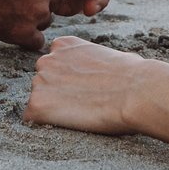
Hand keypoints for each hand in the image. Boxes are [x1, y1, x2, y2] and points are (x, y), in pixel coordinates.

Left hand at [24, 35, 158, 133]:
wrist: (135, 91)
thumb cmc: (133, 75)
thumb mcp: (108, 56)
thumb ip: (91, 61)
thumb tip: (101, 72)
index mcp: (64, 44)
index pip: (55, 65)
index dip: (68, 81)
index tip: (84, 89)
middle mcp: (47, 59)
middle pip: (43, 82)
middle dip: (57, 94)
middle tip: (83, 104)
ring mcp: (39, 81)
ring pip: (38, 100)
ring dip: (53, 109)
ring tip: (80, 114)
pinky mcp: (37, 104)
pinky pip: (32, 120)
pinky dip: (46, 125)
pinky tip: (68, 124)